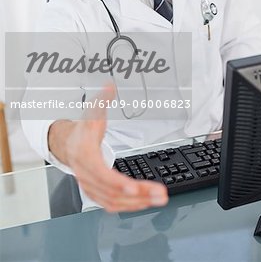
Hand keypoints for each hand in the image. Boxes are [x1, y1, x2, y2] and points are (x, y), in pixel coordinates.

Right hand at [62, 85, 168, 212]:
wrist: (68, 145)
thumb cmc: (82, 132)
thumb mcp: (91, 113)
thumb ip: (102, 100)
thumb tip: (110, 86)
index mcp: (85, 156)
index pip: (101, 173)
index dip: (118, 182)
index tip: (134, 187)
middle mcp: (87, 175)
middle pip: (112, 190)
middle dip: (138, 194)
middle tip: (160, 194)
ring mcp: (91, 186)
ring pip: (114, 201)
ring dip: (138, 203)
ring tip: (159, 198)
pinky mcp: (97, 193)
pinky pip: (112, 204)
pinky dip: (130, 206)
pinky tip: (145, 202)